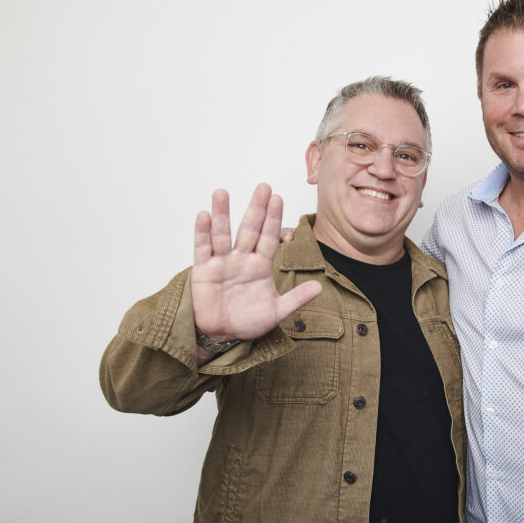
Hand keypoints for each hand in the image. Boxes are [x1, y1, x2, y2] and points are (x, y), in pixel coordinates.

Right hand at [192, 184, 321, 343]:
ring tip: (222, 192)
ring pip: (223, 233)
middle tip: (263, 187)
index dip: (273, 218)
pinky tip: (205, 215)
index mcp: (260, 265)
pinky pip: (203, 248)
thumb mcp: (276, 311)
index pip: (269, 237)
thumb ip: (296, 299)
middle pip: (249, 229)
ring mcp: (222, 262)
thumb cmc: (248, 321)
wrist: (223, 335)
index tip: (278, 197)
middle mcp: (242, 259)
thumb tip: (320, 287)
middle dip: (256, 208)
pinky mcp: (204, 270)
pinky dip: (203, 233)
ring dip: (222, 213)